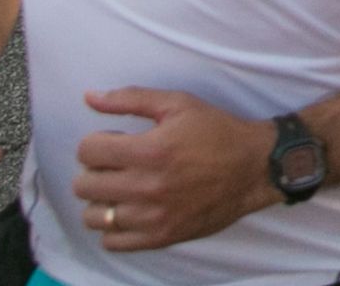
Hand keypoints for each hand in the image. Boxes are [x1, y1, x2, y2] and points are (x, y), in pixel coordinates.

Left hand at [65, 88, 273, 254]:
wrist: (254, 168)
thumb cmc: (216, 131)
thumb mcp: (178, 103)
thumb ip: (130, 99)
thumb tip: (89, 97)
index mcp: (150, 150)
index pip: (88, 151)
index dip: (95, 143)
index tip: (113, 143)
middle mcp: (147, 187)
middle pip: (84, 186)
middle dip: (94, 171)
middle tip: (115, 166)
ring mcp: (153, 217)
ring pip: (94, 217)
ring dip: (101, 201)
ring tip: (120, 190)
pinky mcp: (161, 237)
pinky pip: (113, 242)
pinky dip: (113, 228)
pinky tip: (129, 212)